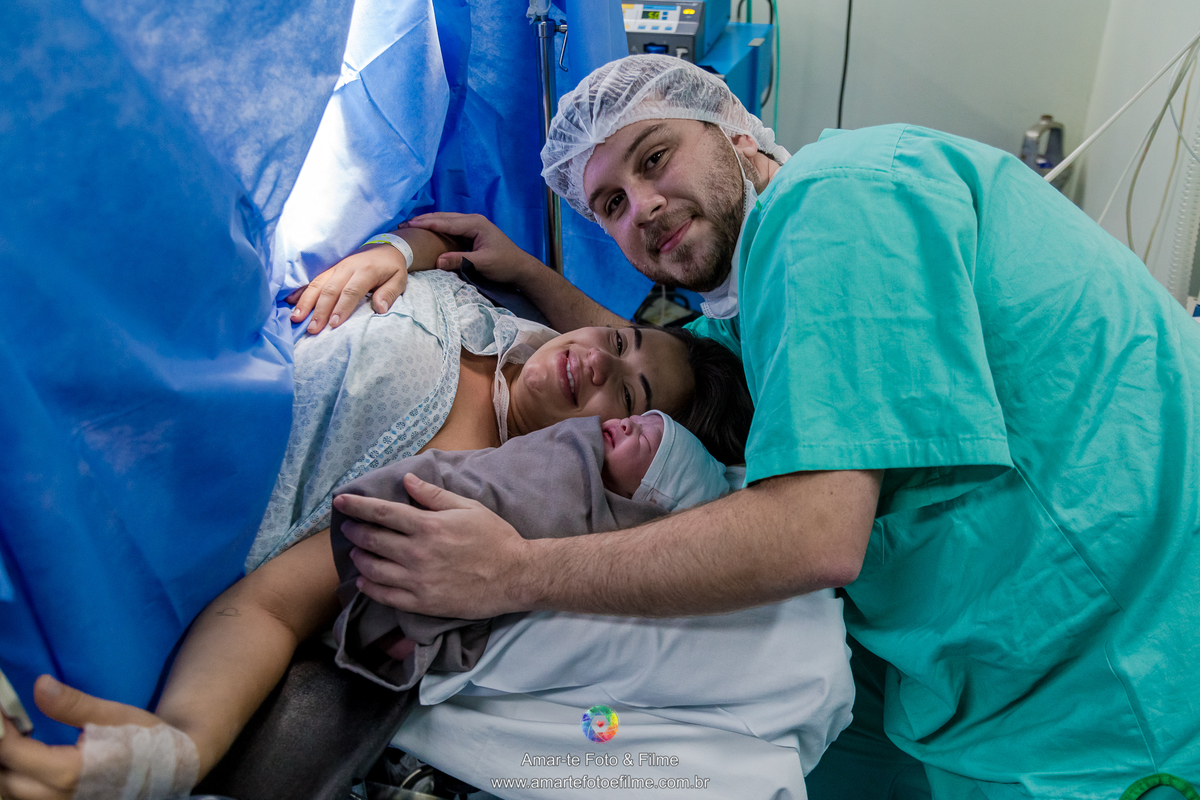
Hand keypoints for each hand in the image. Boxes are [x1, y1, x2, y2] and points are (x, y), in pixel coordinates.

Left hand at [0, 676, 161, 799]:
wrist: (171, 767)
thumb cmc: (145, 739)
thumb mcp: (115, 714)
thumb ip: (74, 704)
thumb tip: (40, 685)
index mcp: (69, 771)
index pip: (12, 752)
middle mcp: (57, 796)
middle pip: (4, 777)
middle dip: (0, 748)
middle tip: (4, 720)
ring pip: (11, 792)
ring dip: (6, 766)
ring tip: (11, 737)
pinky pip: (25, 796)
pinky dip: (16, 777)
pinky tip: (23, 758)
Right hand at [287, 242, 409, 334]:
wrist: (386, 247)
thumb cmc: (392, 268)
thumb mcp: (399, 280)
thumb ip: (389, 293)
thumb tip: (380, 309)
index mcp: (366, 270)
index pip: (351, 291)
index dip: (342, 308)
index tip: (334, 324)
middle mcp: (347, 267)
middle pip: (330, 290)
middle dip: (320, 310)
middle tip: (313, 329)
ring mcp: (336, 268)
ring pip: (318, 284)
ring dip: (306, 302)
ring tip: (296, 318)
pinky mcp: (330, 269)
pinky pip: (313, 280)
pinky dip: (301, 291)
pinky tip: (290, 302)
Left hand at [334, 474, 533, 618]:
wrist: (515, 576)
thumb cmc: (495, 538)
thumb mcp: (468, 508)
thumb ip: (434, 495)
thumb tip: (406, 481)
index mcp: (428, 526)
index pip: (381, 513)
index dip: (357, 506)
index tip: (340, 501)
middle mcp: (417, 553)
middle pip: (372, 540)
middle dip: (355, 530)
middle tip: (347, 526)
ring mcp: (417, 580)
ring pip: (373, 569)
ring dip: (360, 558)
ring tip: (357, 552)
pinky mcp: (422, 603)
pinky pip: (385, 596)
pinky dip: (369, 587)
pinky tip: (364, 581)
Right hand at [404, 213, 544, 285]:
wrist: (520, 267)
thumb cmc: (505, 264)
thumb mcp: (483, 264)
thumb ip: (461, 260)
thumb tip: (438, 260)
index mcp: (475, 224)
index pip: (446, 222)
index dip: (427, 223)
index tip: (409, 225)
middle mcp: (473, 220)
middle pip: (444, 217)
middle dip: (424, 220)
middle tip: (404, 224)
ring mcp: (473, 225)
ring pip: (447, 221)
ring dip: (430, 222)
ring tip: (411, 226)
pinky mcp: (472, 233)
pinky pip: (451, 227)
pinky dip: (438, 228)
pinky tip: (427, 232)